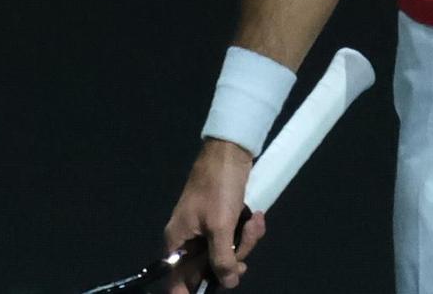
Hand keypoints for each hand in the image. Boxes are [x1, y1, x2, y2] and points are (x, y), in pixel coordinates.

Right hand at [163, 138, 267, 289]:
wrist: (231, 152)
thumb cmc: (218, 187)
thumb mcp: (220, 226)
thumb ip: (222, 259)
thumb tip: (228, 283)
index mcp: (178, 243)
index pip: (176, 280)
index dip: (189, 291)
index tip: (209, 291)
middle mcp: (189, 240)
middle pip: (209, 268)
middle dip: (233, 258)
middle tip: (244, 246)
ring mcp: (206, 231)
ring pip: (226, 253)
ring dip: (245, 241)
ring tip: (254, 222)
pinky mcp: (222, 221)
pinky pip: (234, 237)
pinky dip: (247, 230)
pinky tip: (256, 216)